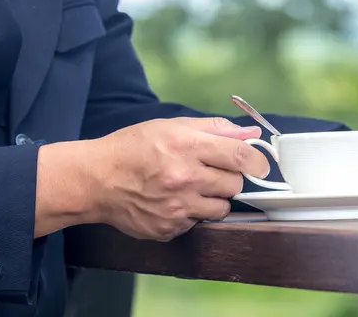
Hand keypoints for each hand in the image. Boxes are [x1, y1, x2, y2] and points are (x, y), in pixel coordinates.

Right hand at [37, 117, 268, 240]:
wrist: (96, 180)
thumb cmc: (133, 148)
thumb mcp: (172, 127)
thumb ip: (215, 129)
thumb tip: (250, 133)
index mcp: (187, 147)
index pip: (239, 156)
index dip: (257, 160)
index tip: (261, 165)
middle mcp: (184, 179)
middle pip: (234, 184)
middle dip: (230, 178)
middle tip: (211, 172)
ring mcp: (177, 208)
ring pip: (221, 208)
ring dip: (214, 198)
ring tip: (192, 187)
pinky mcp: (169, 229)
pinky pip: (198, 223)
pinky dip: (193, 213)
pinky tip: (174, 201)